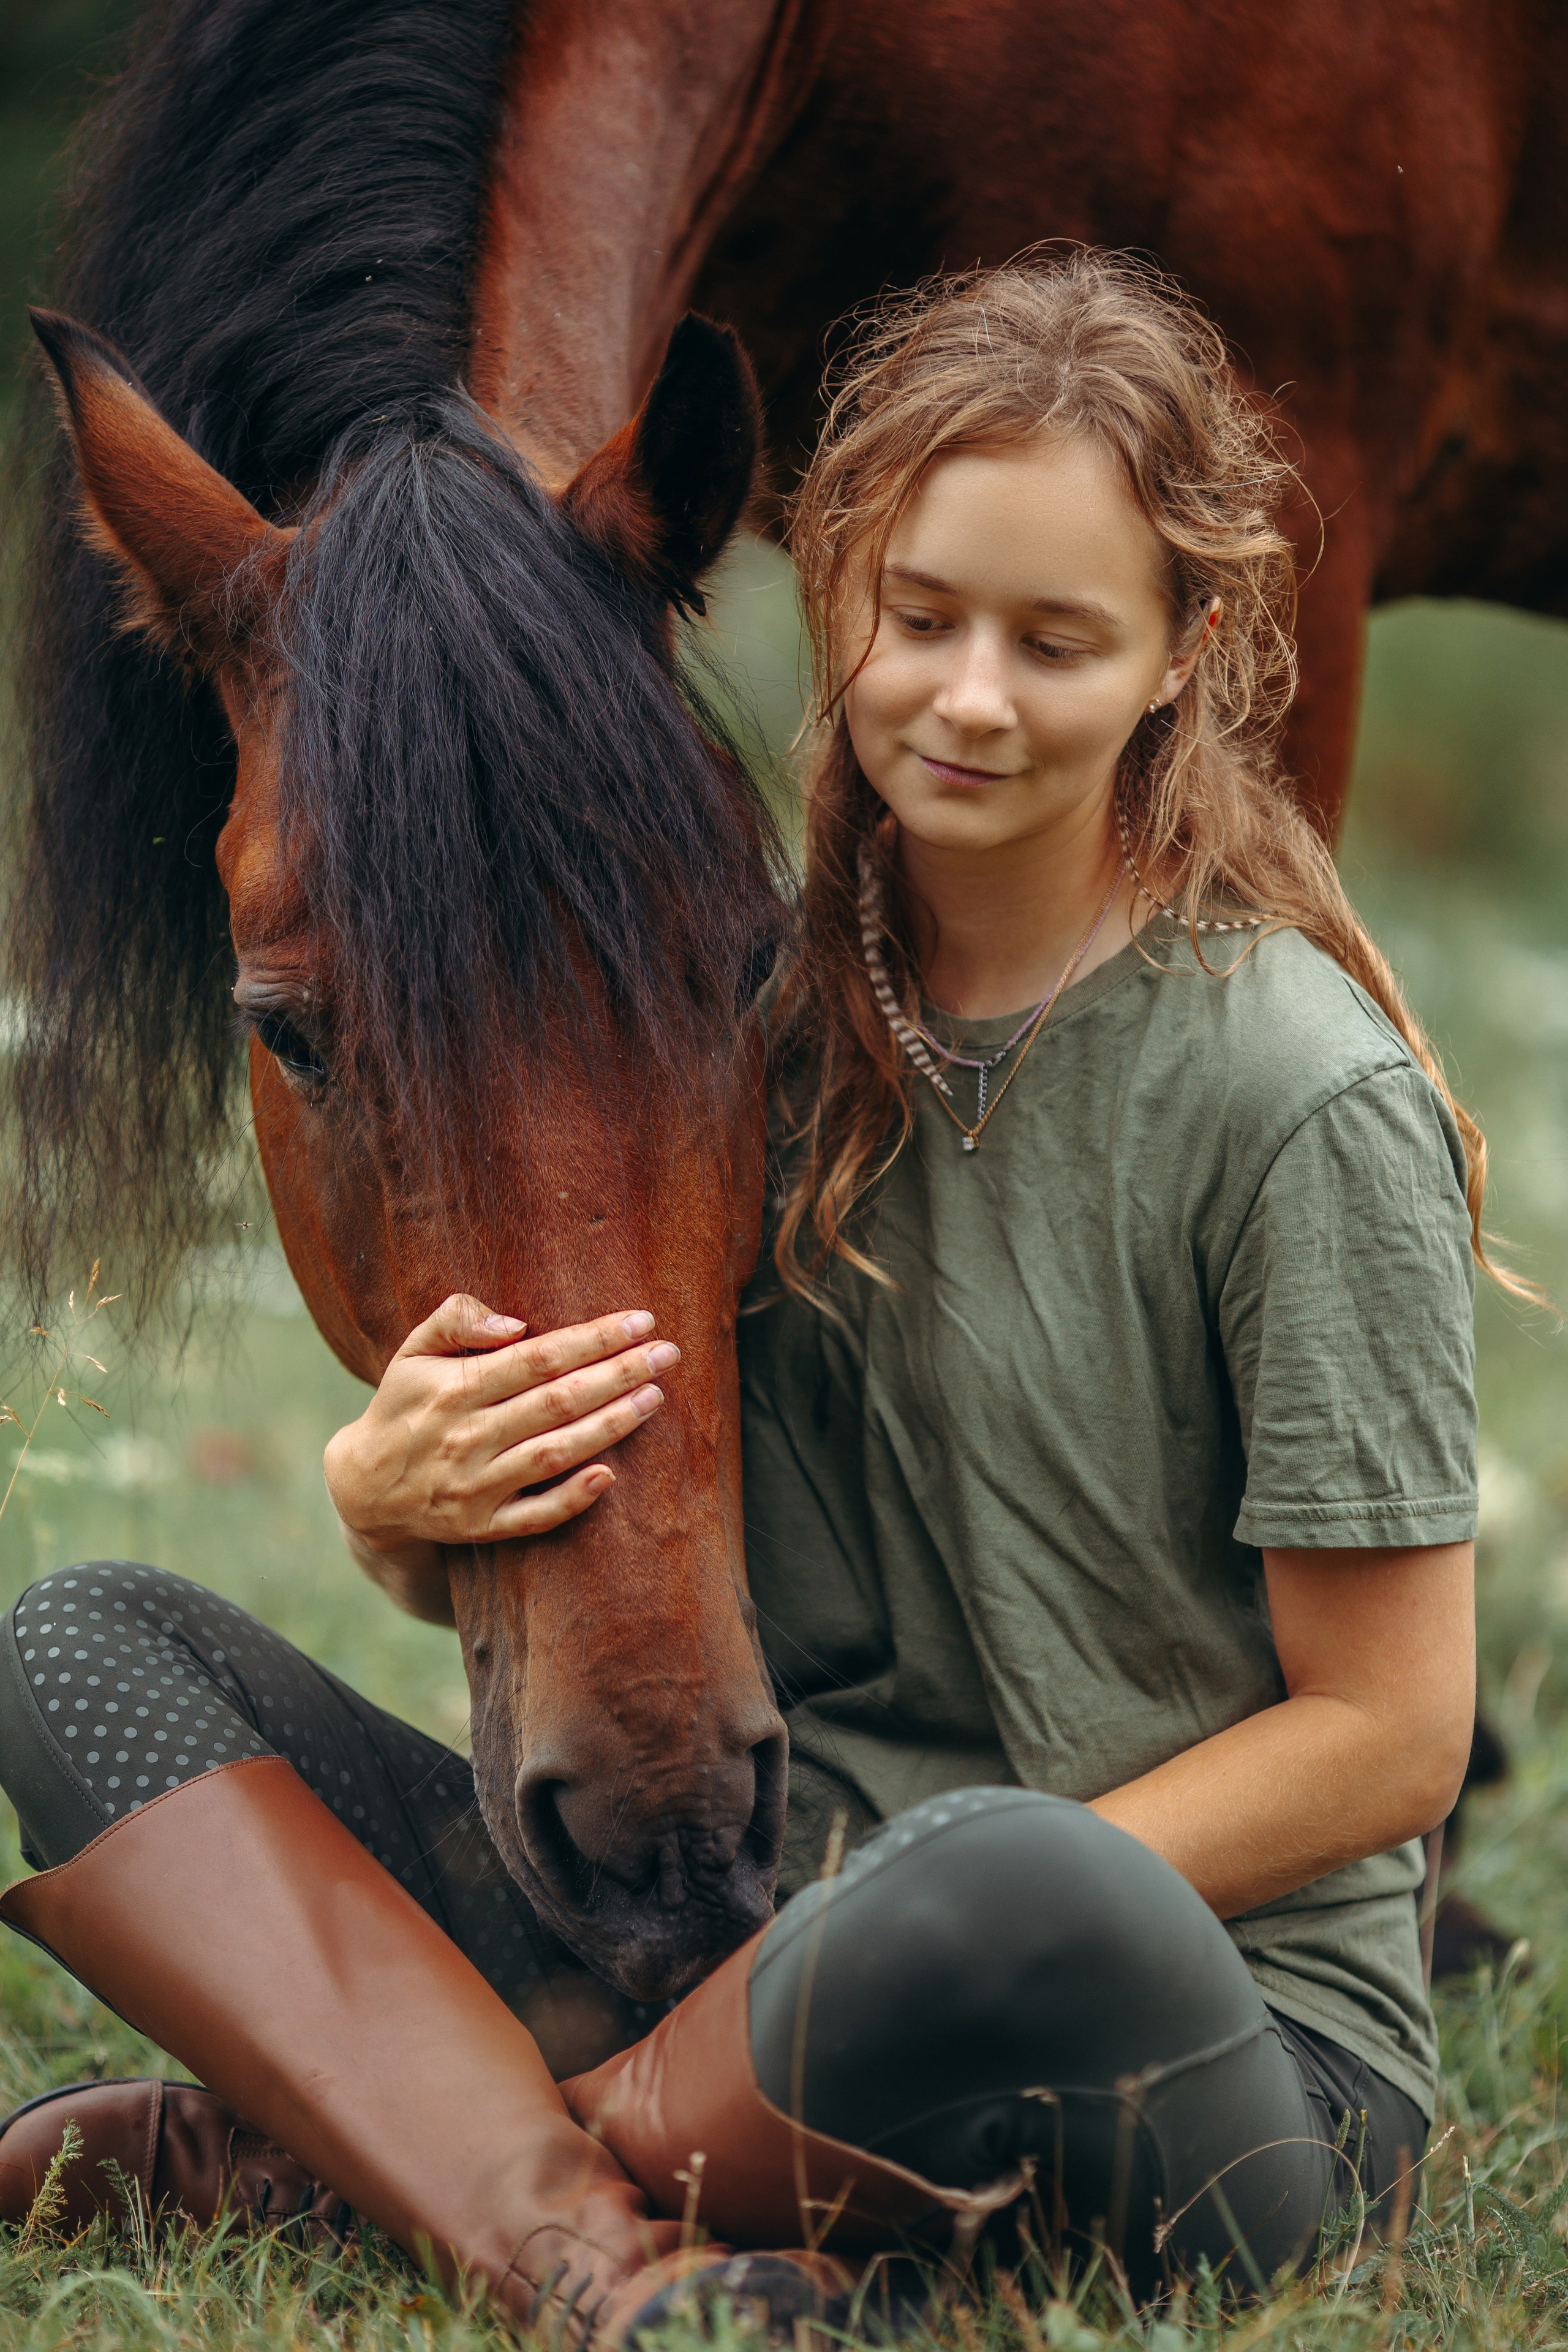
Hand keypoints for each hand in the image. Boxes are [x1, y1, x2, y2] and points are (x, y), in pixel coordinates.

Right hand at [323, 1293, 679, 1563]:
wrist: (363, 1487)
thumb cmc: (403, 1404)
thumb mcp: (412, 1351)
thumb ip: (457, 1321)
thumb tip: (515, 1324)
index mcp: (453, 1389)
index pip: (538, 1357)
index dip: (593, 1338)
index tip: (640, 1321)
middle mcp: (467, 1437)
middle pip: (557, 1401)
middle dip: (619, 1374)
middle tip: (668, 1354)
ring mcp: (476, 1486)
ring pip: (555, 1453)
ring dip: (610, 1426)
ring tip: (655, 1397)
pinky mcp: (481, 1525)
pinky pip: (535, 1516)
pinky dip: (573, 1498)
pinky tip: (611, 1475)